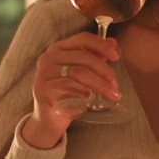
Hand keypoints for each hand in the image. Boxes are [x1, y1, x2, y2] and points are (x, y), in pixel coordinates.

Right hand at [21, 32, 120, 148]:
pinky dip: (85, 93)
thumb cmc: (69, 94)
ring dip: (100, 84)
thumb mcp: (85, 73)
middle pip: (84, 57)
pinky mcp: (43, 89)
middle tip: (115, 85)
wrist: (51, 119)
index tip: (116, 56)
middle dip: (104, 70)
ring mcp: (44, 73)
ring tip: (111, 94)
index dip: (102, 46)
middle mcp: (49, 57)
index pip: (83, 39)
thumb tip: (113, 43)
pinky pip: (70, 87)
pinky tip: (91, 99)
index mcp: (59, 49)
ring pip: (79, 72)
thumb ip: (96, 57)